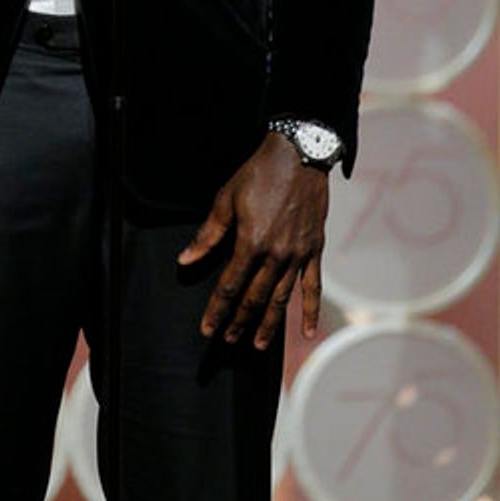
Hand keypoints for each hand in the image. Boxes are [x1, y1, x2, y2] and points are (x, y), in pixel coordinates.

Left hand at [177, 131, 328, 349]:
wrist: (299, 155)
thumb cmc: (258, 174)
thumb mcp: (226, 200)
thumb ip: (208, 235)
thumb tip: (185, 260)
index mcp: (251, 242)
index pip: (229, 285)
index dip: (217, 310)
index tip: (208, 328)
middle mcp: (276, 254)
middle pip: (254, 297)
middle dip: (239, 321)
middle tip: (228, 341)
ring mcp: (298, 254)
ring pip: (281, 298)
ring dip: (269, 324)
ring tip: (257, 344)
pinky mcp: (314, 250)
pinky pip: (312, 286)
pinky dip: (310, 310)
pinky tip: (309, 331)